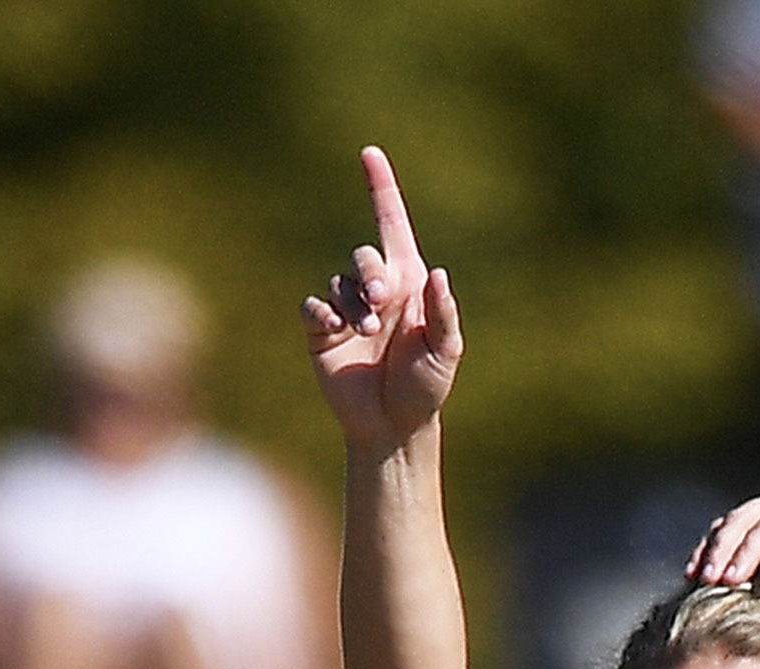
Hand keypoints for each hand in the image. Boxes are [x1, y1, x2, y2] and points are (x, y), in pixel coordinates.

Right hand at [303, 146, 463, 451]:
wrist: (392, 425)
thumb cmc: (426, 388)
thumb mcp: (445, 351)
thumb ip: (442, 313)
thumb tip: (438, 273)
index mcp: (408, 283)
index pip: (392, 225)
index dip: (381, 188)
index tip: (369, 153)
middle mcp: (376, 289)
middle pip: (363, 255)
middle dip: (370, 275)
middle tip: (382, 304)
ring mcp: (347, 309)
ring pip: (339, 282)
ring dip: (352, 304)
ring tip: (365, 333)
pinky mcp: (322, 331)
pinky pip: (314, 306)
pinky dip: (323, 313)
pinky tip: (336, 331)